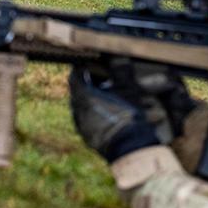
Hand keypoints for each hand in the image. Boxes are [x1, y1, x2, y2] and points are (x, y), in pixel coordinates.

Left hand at [68, 58, 197, 161]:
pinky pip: (88, 120)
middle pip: (78, 92)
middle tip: (103, 78)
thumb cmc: (129, 117)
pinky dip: (96, 113)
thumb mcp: (128, 90)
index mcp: (83, 97)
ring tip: (109, 96)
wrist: (132, 151)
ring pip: (82, 107)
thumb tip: (118, 57)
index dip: (84, 68)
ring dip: (92, 99)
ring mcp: (82, 128)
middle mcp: (78, 112)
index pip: (75, 76)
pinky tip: (110, 113)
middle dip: (89, 83)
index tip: (93, 64)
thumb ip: (121, 71)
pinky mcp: (89, 139)